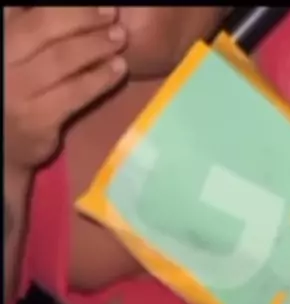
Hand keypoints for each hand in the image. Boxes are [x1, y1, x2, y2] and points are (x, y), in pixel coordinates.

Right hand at [4, 6, 127, 170]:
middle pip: (46, 28)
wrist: (4, 145)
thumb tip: (71, 9)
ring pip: (62, 59)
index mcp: (0, 36)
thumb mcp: (15, 53)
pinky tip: (118, 70)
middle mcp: (4, 60)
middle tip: (114, 17)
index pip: (32, 12)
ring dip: (96, 46)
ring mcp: (18, 90)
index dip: (69, 6)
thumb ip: (33, 26)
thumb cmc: (14, 90)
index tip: (100, 4)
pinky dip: (99, 79)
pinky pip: (74, 94)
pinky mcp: (37, 118)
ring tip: (119, 39)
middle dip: (85, 19)